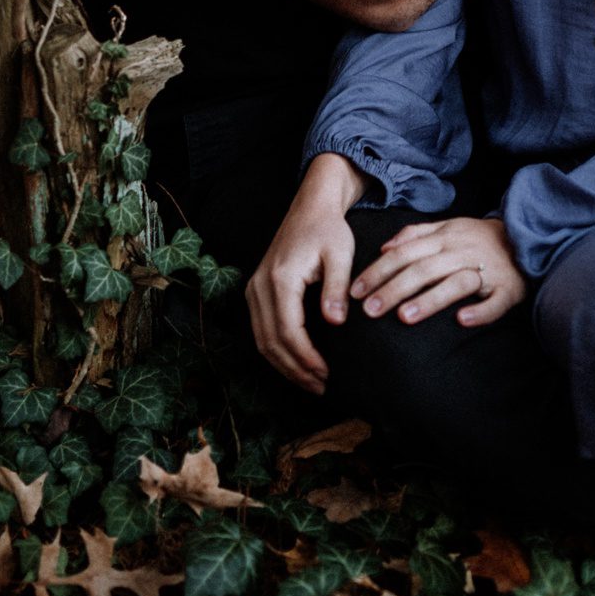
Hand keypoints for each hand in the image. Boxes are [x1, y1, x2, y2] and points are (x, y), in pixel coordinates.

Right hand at [245, 154, 365, 392]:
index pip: (288, 331)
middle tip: (323, 388)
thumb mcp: (340, 254)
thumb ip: (337, 288)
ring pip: (262, 341)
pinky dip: (277, 352)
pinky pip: (262, 331)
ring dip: (285, 366)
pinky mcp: (257, 292)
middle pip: (271, 342)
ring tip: (312, 383)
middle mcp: (260, 286)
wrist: (310, 207)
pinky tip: (298, 363)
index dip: (306, 358)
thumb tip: (335, 322)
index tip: (327, 374)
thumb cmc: (329, 229)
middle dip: (296, 370)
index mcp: (280, 278)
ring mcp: (254, 289)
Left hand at [350, 216, 526, 327]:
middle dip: (393, 289)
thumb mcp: (448, 226)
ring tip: (405, 317)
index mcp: (445, 237)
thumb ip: (416, 234)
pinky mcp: (507, 288)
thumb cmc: (479, 238)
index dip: (379, 271)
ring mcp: (485, 270)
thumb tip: (384, 247)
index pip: (404, 253)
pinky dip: (479, 311)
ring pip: (456, 283)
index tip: (356, 290)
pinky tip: (461, 321)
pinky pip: (494, 302)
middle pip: (423, 269)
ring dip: (430, 299)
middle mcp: (462, 251)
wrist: (527, 237)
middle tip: (369, 310)